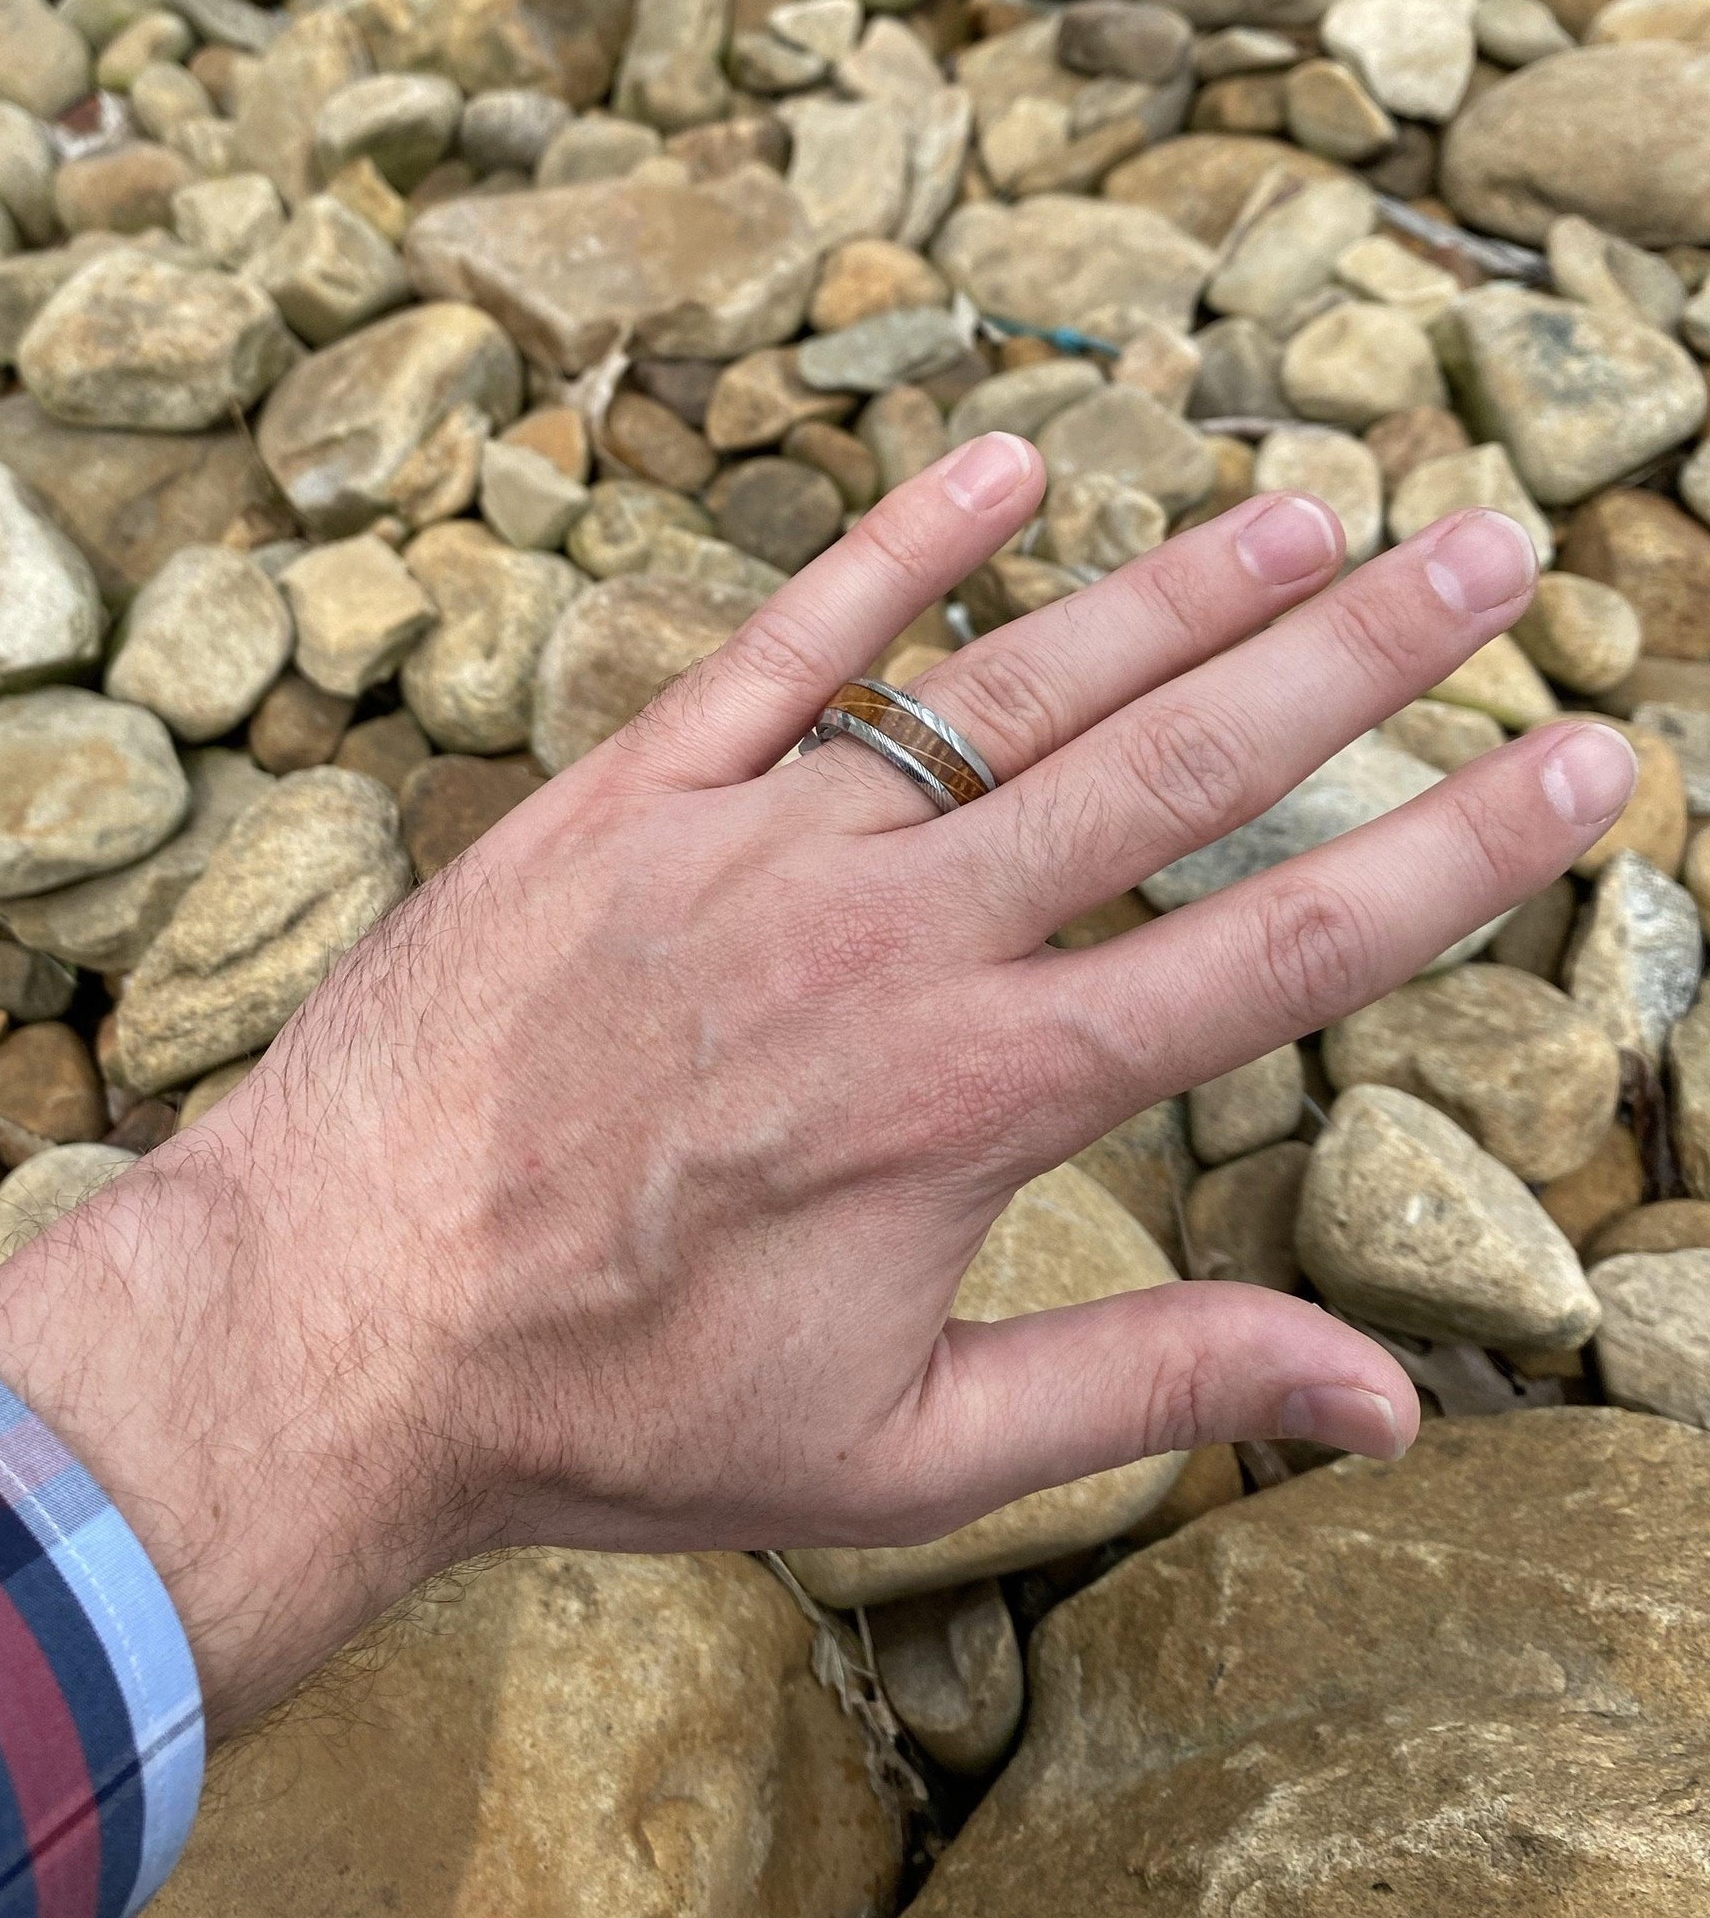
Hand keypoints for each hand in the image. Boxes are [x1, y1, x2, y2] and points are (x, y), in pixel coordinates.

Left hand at [0, 435, 1636, 1733]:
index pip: (1279, 950)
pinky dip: (900, 547)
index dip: (1457, 853)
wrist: (334, 1317)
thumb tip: (1391, 1398)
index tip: (1587, 760)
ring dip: (1178, 590)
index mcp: (984, 1096)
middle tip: (1497, 552)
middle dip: (1360, 658)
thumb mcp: (901, 1452)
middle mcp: (897, 938)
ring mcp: (760, 843)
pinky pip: (787, 641)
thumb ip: (1149, 1387)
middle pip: (1179, 766)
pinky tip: (1014, 465)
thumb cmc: (610, 1410)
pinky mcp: (629, 792)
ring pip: (1012, 682)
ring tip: (1317, 509)